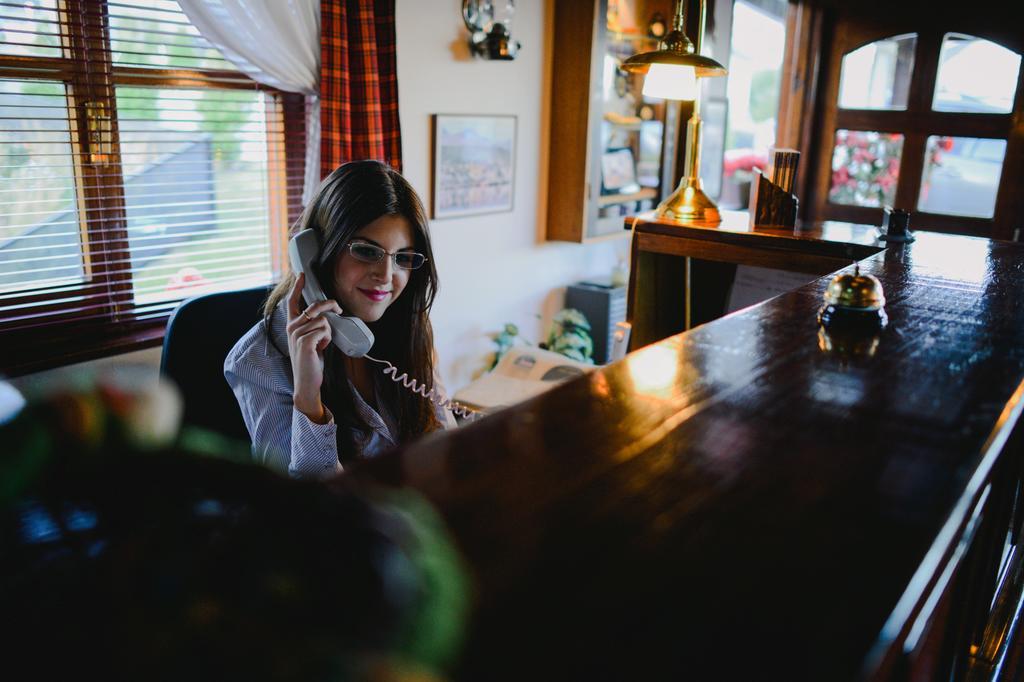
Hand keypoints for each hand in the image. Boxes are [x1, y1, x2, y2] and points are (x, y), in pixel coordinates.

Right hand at [286, 273, 342, 423]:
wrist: (307, 381)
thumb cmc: (311, 361)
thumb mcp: (311, 340)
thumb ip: (314, 326)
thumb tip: (327, 315)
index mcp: (292, 325)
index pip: (292, 302)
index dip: (297, 287)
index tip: (301, 274)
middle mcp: (292, 327)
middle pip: (315, 306)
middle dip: (331, 306)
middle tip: (339, 310)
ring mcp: (297, 334)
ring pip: (323, 320)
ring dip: (328, 332)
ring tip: (322, 344)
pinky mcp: (305, 341)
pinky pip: (324, 330)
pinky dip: (327, 339)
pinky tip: (321, 348)